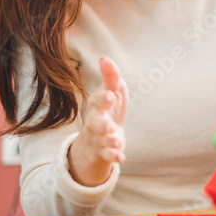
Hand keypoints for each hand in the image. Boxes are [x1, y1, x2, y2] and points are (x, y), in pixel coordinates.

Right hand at [68, 57, 128, 186]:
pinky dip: (113, 156)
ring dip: (109, 141)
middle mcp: (94, 122)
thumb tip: (105, 58)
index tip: (111, 95)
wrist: (101, 135)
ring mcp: (98, 138)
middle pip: (94, 123)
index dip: (103, 99)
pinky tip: (121, 157)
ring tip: (117, 141)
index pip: (98, 101)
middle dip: (101, 124)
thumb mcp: (112, 91)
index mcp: (97, 105)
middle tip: (109, 125)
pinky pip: (107, 156)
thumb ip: (110, 77)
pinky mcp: (104, 152)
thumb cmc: (108, 107)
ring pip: (101, 140)